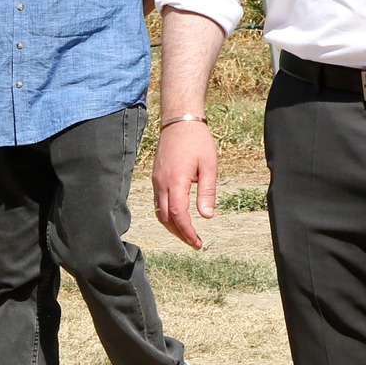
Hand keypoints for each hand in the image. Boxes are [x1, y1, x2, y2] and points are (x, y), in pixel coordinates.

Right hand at [152, 121, 218, 249]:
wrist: (179, 121)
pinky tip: (177, 216)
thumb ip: (207, 191)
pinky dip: (167, 214)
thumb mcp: (209, 165)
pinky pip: (158, 202)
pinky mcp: (156, 177)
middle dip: (179, 234)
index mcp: (176, 182)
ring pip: (159, 212)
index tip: (197, 243)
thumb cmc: (197, 140)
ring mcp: (156, 181)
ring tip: (187, 233)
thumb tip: (207, 216)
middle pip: (166, 218)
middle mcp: (162, 184)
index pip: (179, 215)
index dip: (187, 232)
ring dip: (172, 226)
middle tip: (194, 243)